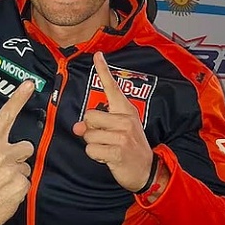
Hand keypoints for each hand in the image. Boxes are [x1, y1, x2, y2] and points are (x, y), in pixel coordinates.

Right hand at [0, 81, 34, 224]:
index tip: (29, 84)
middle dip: (20, 157)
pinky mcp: (21, 184)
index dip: (18, 99)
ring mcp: (13, 169)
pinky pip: (26, 183)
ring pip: (26, 168)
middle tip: (3, 171)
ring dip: (17, 175)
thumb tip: (8, 151)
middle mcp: (3, 153)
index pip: (6, 117)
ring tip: (1, 185)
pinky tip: (5, 195)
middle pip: (26, 147)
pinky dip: (18, 190)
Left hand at [73, 52, 154, 192]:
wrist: (146, 170)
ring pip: (88, 134)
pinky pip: (91, 149)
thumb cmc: (129, 147)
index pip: (112, 88)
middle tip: (105, 138)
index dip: (104, 70)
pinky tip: (108, 157)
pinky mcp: (117, 151)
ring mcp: (122, 135)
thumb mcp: (116, 131)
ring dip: (93, 144)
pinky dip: (95, 156)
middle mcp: (125, 119)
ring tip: (108, 148)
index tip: (98, 55)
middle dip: (91, 129)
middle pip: (89, 116)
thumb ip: (97, 124)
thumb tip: (77, 127)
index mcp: (125, 110)